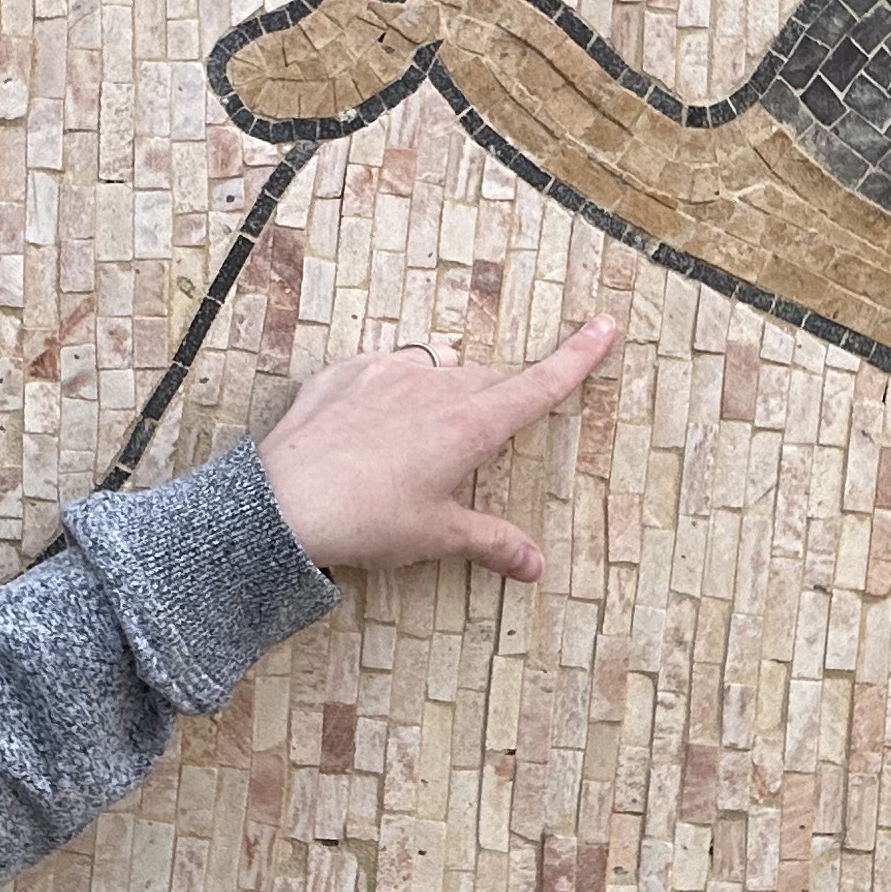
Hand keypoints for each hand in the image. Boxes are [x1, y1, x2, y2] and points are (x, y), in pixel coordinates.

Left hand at [254, 315, 621, 579]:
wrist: (286, 502)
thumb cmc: (369, 521)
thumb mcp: (436, 536)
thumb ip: (491, 542)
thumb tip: (536, 565)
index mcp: (472, 425)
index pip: (540, 385)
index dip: (577, 357)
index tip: (605, 326)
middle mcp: (437, 386)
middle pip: (487, 382)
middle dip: (494, 403)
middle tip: (478, 445)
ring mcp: (388, 371)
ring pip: (436, 369)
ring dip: (442, 393)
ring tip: (419, 437)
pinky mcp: (345, 371)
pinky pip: (381, 369)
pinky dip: (388, 389)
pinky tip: (369, 422)